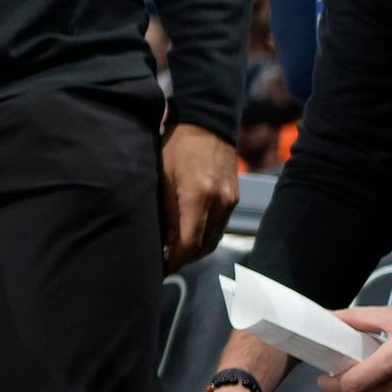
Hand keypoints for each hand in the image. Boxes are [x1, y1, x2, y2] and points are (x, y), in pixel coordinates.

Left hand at [159, 122, 241, 271]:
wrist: (207, 122)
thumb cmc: (177, 146)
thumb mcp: (162, 177)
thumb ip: (165, 211)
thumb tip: (160, 242)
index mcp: (198, 197)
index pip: (187, 244)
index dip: (173, 261)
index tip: (158, 268)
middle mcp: (219, 203)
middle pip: (202, 247)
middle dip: (182, 260)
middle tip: (162, 264)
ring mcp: (229, 201)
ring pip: (213, 240)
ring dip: (194, 251)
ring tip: (173, 253)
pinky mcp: (233, 198)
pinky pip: (220, 227)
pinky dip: (204, 237)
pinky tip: (189, 236)